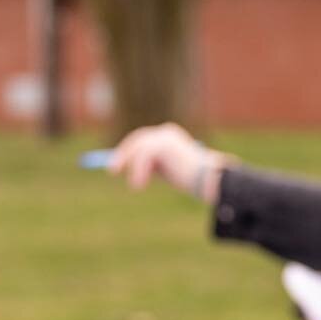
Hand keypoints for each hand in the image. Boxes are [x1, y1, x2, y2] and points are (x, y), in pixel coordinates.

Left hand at [107, 123, 228, 199]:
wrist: (208, 180)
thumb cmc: (193, 180)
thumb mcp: (168, 172)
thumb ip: (152, 168)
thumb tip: (132, 171)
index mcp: (169, 136)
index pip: (143, 140)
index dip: (128, 152)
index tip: (115, 166)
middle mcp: (166, 132)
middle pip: (138, 140)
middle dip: (123, 155)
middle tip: (112, 172)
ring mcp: (165, 136)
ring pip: (139, 150)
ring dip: (134, 169)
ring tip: (137, 187)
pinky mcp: (164, 144)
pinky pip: (143, 157)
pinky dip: (138, 172)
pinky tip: (139, 185)